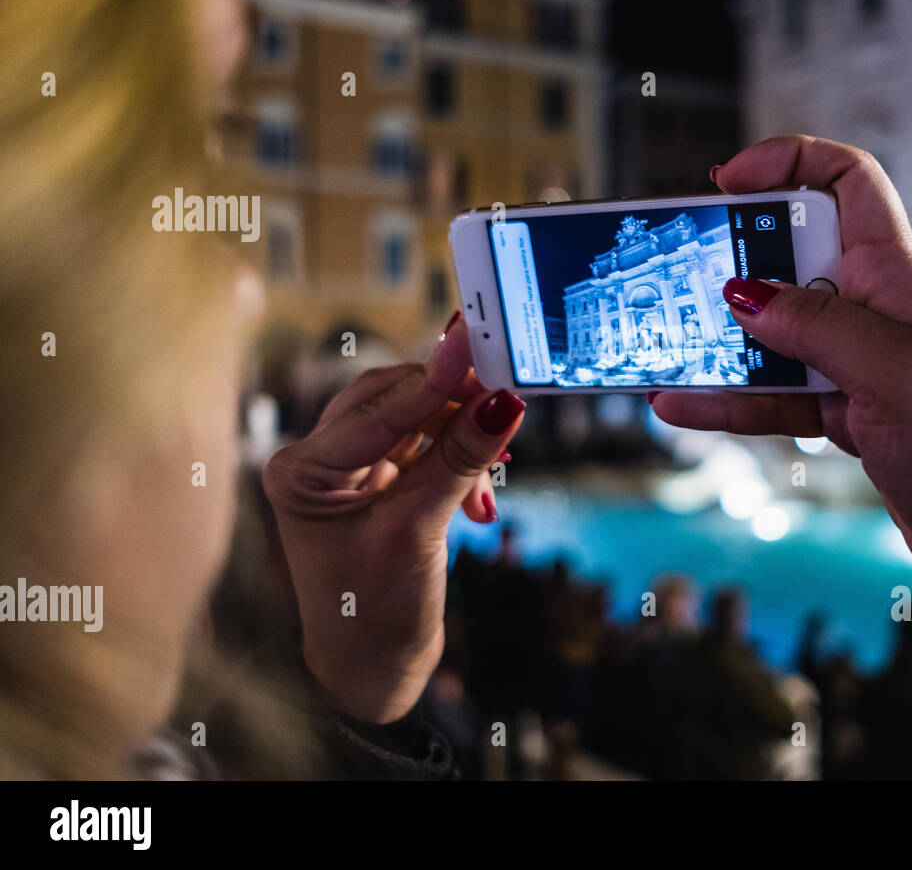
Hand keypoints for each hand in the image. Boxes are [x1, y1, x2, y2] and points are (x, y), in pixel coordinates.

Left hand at [262, 315, 524, 722]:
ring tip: (499, 463)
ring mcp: (350, 472)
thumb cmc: (374, 614)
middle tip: (504, 390)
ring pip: (415, 421)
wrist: (374, 671)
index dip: (432, 379)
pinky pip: (427, 447)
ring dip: (461, 435)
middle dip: (451, 402)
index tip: (473, 347)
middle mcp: (318, 462)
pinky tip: (484, 491)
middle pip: (394, 401)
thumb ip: (460, 460)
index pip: (377, 407)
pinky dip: (459, 458)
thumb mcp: (419, 532)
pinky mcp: (381, 485)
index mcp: (301, 471)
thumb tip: (502, 402)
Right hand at [651, 135, 911, 575]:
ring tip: (661, 343)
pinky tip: (680, 402)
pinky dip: (725, 398)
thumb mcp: (892, 372)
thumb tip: (743, 294)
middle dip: (731, 258)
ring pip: (768, 331)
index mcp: (895, 275)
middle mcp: (869, 307)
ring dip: (716, 338)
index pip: (848, 182)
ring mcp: (850, 359)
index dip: (789, 162)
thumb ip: (817, 327)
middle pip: (788, 255)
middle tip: (678, 271)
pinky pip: (767, 393)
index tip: (728, 180)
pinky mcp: (834, 408)